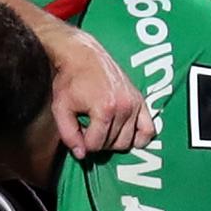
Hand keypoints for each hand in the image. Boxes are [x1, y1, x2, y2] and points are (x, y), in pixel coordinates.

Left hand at [39, 22, 154, 158]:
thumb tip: (81, 154)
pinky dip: (140, 138)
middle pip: (112, 144)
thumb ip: (68, 134)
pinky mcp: (141, 101)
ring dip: (113, 140)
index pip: (95, 144)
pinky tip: (127, 135)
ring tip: (101, 127)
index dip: (83, 141)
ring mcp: (134, 104)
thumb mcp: (61, 108)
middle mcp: (124, 108)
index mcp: (104, 109)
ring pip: (128, 141)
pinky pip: (149, 130)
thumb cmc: (70, 79)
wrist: (84, 55)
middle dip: (97, 140)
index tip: (77, 129)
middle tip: (88, 128)